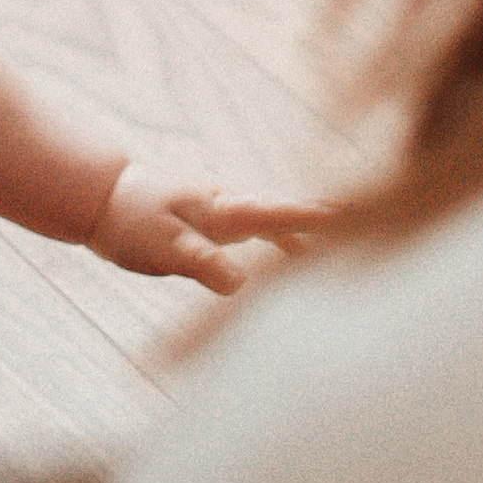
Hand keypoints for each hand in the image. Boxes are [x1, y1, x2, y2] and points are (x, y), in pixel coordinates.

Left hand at [85, 166, 334, 294]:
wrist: (105, 198)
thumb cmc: (131, 222)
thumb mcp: (161, 247)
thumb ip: (201, 263)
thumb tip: (239, 285)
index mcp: (223, 209)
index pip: (279, 214)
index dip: (315, 220)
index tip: (352, 219)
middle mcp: (234, 204)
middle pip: (291, 213)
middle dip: (330, 219)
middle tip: (377, 223)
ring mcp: (230, 210)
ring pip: (282, 219)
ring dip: (314, 228)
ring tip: (356, 239)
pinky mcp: (222, 220)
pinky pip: (266, 227)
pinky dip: (290, 236)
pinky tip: (303, 253)